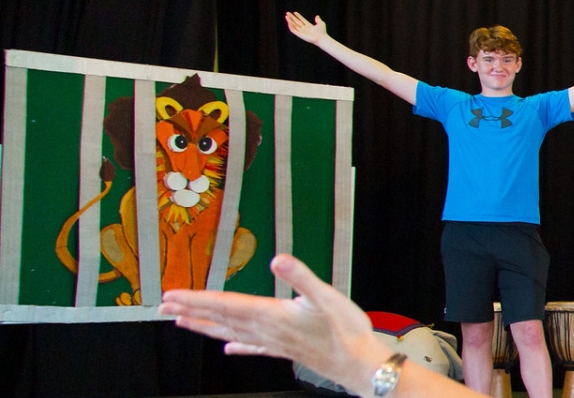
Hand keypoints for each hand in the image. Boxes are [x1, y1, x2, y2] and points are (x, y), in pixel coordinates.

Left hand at [159, 254, 389, 385]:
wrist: (358, 364)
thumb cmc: (346, 333)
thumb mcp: (326, 297)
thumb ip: (301, 277)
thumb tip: (279, 259)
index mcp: (271, 315)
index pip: (225, 304)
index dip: (197, 299)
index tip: (172, 295)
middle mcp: (266, 330)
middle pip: (220, 319)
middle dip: (190, 311)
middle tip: (164, 306)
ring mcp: (273, 342)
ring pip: (229, 333)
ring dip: (204, 326)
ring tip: (183, 322)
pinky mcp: (283, 350)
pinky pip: (252, 347)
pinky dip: (236, 346)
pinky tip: (228, 348)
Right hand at [284, 12, 329, 44]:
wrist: (321, 37)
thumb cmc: (322, 32)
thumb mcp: (321, 23)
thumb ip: (318, 20)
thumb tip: (317, 16)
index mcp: (309, 26)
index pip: (302, 20)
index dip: (298, 16)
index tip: (294, 12)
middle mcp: (304, 29)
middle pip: (296, 22)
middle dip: (292, 18)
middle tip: (287, 13)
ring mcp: (302, 32)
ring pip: (294, 25)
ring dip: (290, 21)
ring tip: (286, 16)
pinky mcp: (300, 35)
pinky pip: (294, 31)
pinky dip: (291, 27)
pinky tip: (289, 23)